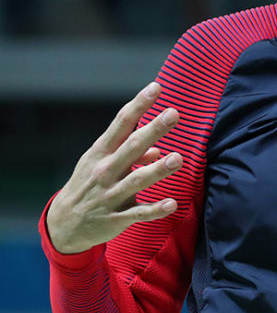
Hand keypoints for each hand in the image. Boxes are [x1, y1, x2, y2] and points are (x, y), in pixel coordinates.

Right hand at [45, 82, 182, 254]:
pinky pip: (138, 213)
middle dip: (153, 130)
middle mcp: (104, 171)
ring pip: (136, 180)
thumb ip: (130, 154)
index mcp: (101, 153)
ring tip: (177, 158)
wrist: (64, 225)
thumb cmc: (89, 185)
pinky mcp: (116, 218)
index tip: (156, 87)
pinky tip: (172, 203)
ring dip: (157, 170)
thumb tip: (158, 149)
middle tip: (173, 113)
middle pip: (131, 147)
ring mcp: (109, 195)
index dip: (138, 105)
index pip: (121, 123)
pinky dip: (155, 209)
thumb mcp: (101, 164)